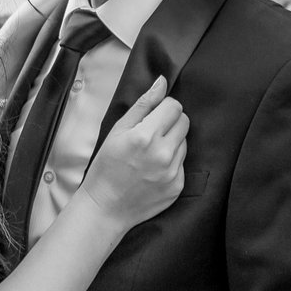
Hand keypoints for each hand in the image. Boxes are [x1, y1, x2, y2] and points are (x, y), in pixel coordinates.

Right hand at [81, 76, 186, 226]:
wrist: (106, 207)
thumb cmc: (106, 167)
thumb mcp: (117, 131)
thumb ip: (143, 104)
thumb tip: (161, 82)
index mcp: (145, 136)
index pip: (174, 106)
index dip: (163, 107)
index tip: (153, 116)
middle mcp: (162, 154)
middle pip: (184, 121)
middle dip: (171, 121)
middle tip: (152, 132)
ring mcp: (172, 172)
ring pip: (185, 142)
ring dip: (172, 142)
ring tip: (150, 153)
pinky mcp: (177, 186)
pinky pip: (182, 163)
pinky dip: (171, 162)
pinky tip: (153, 169)